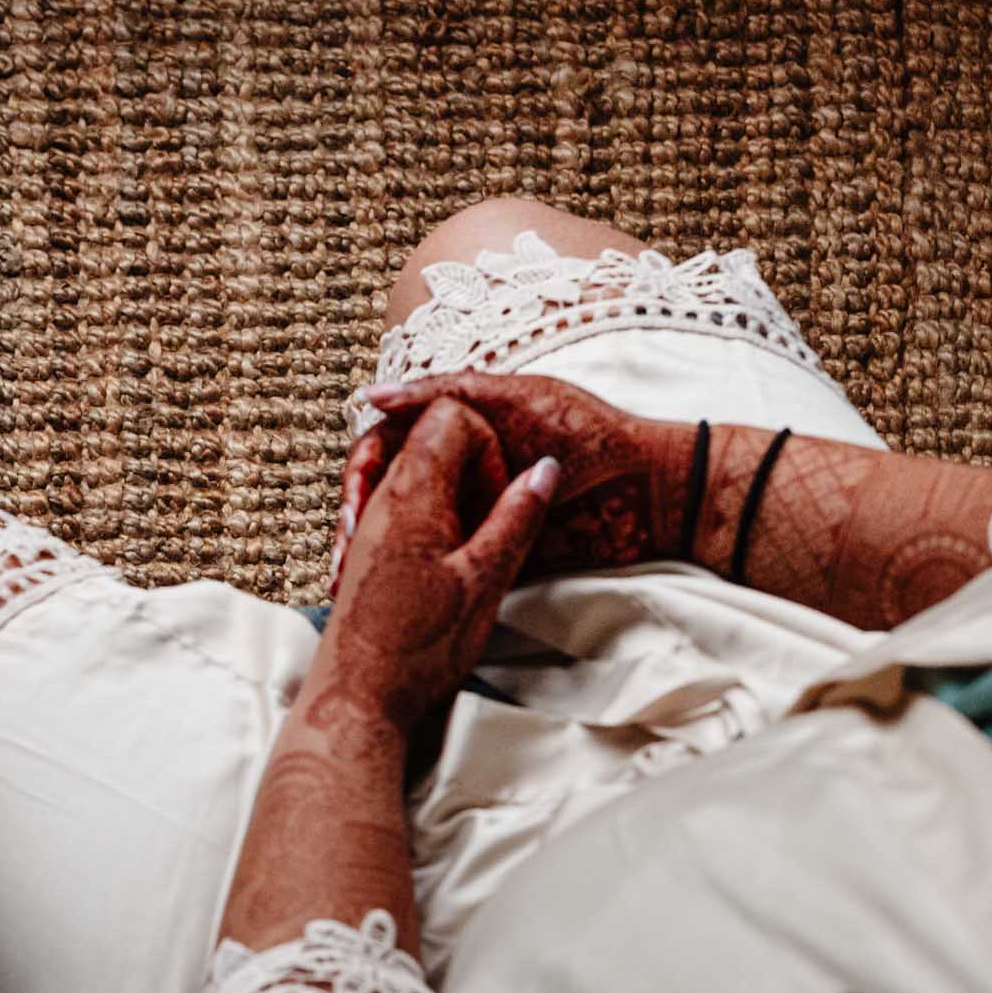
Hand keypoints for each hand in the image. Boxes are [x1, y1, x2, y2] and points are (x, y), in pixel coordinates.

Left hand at [314, 397, 557, 733]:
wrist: (356, 699)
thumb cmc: (419, 648)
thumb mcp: (485, 581)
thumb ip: (516, 518)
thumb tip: (544, 470)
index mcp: (412, 492)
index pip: (449, 414)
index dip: (487, 443)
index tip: (500, 493)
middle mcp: (381, 497)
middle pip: (427, 434)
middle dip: (472, 462)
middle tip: (493, 516)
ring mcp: (368, 522)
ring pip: (414, 470)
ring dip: (454, 493)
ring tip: (474, 544)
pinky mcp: (365, 549)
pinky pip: (401, 504)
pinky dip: (434, 516)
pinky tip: (450, 562)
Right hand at [332, 372, 690, 586]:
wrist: (647, 493)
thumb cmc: (591, 435)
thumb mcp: (517, 399)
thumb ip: (447, 393)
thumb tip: (372, 398)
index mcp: (455, 425)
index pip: (386, 444)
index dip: (362, 476)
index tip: (352, 509)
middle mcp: (455, 468)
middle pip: (384, 492)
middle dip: (356, 524)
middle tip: (344, 556)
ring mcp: (468, 512)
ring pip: (401, 533)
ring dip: (371, 557)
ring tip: (352, 584)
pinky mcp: (487, 551)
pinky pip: (438, 564)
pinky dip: (408, 580)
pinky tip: (385, 600)